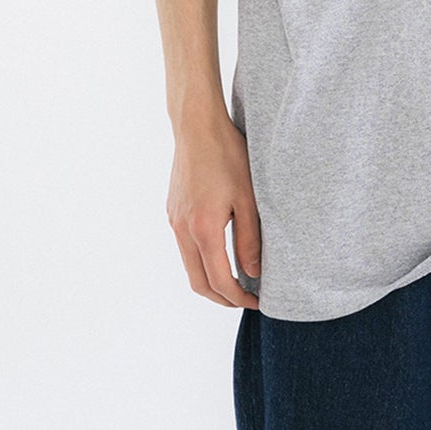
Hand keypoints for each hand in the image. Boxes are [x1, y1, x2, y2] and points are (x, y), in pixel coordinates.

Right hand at [166, 111, 260, 309]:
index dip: (238, 298)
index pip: (219, 281)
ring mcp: (174, 221)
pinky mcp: (173, 211)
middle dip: (222, 298)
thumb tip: (254, 273)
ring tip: (237, 280)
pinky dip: (202, 260)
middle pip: (198, 282)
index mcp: (203, 230)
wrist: (197, 127)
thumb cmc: (227, 156)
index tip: (257, 302)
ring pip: (189, 266)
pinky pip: (184, 247)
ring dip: (211, 280)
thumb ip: (250, 240)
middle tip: (247, 299)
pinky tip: (221, 253)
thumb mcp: (248, 198)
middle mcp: (183, 230)